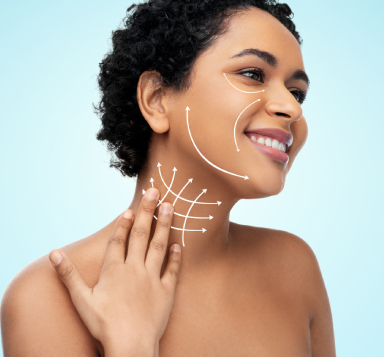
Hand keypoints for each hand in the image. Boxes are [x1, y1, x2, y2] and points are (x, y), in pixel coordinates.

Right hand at [48, 188, 180, 356]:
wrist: (130, 346)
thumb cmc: (104, 324)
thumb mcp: (81, 300)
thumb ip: (69, 275)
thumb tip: (54, 253)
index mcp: (115, 270)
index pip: (119, 240)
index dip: (123, 223)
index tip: (129, 209)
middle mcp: (135, 269)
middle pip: (142, 235)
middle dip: (147, 211)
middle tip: (155, 191)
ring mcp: (153, 279)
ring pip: (159, 245)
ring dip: (165, 225)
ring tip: (170, 207)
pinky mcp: (166, 291)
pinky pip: (173, 270)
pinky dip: (176, 256)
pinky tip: (179, 244)